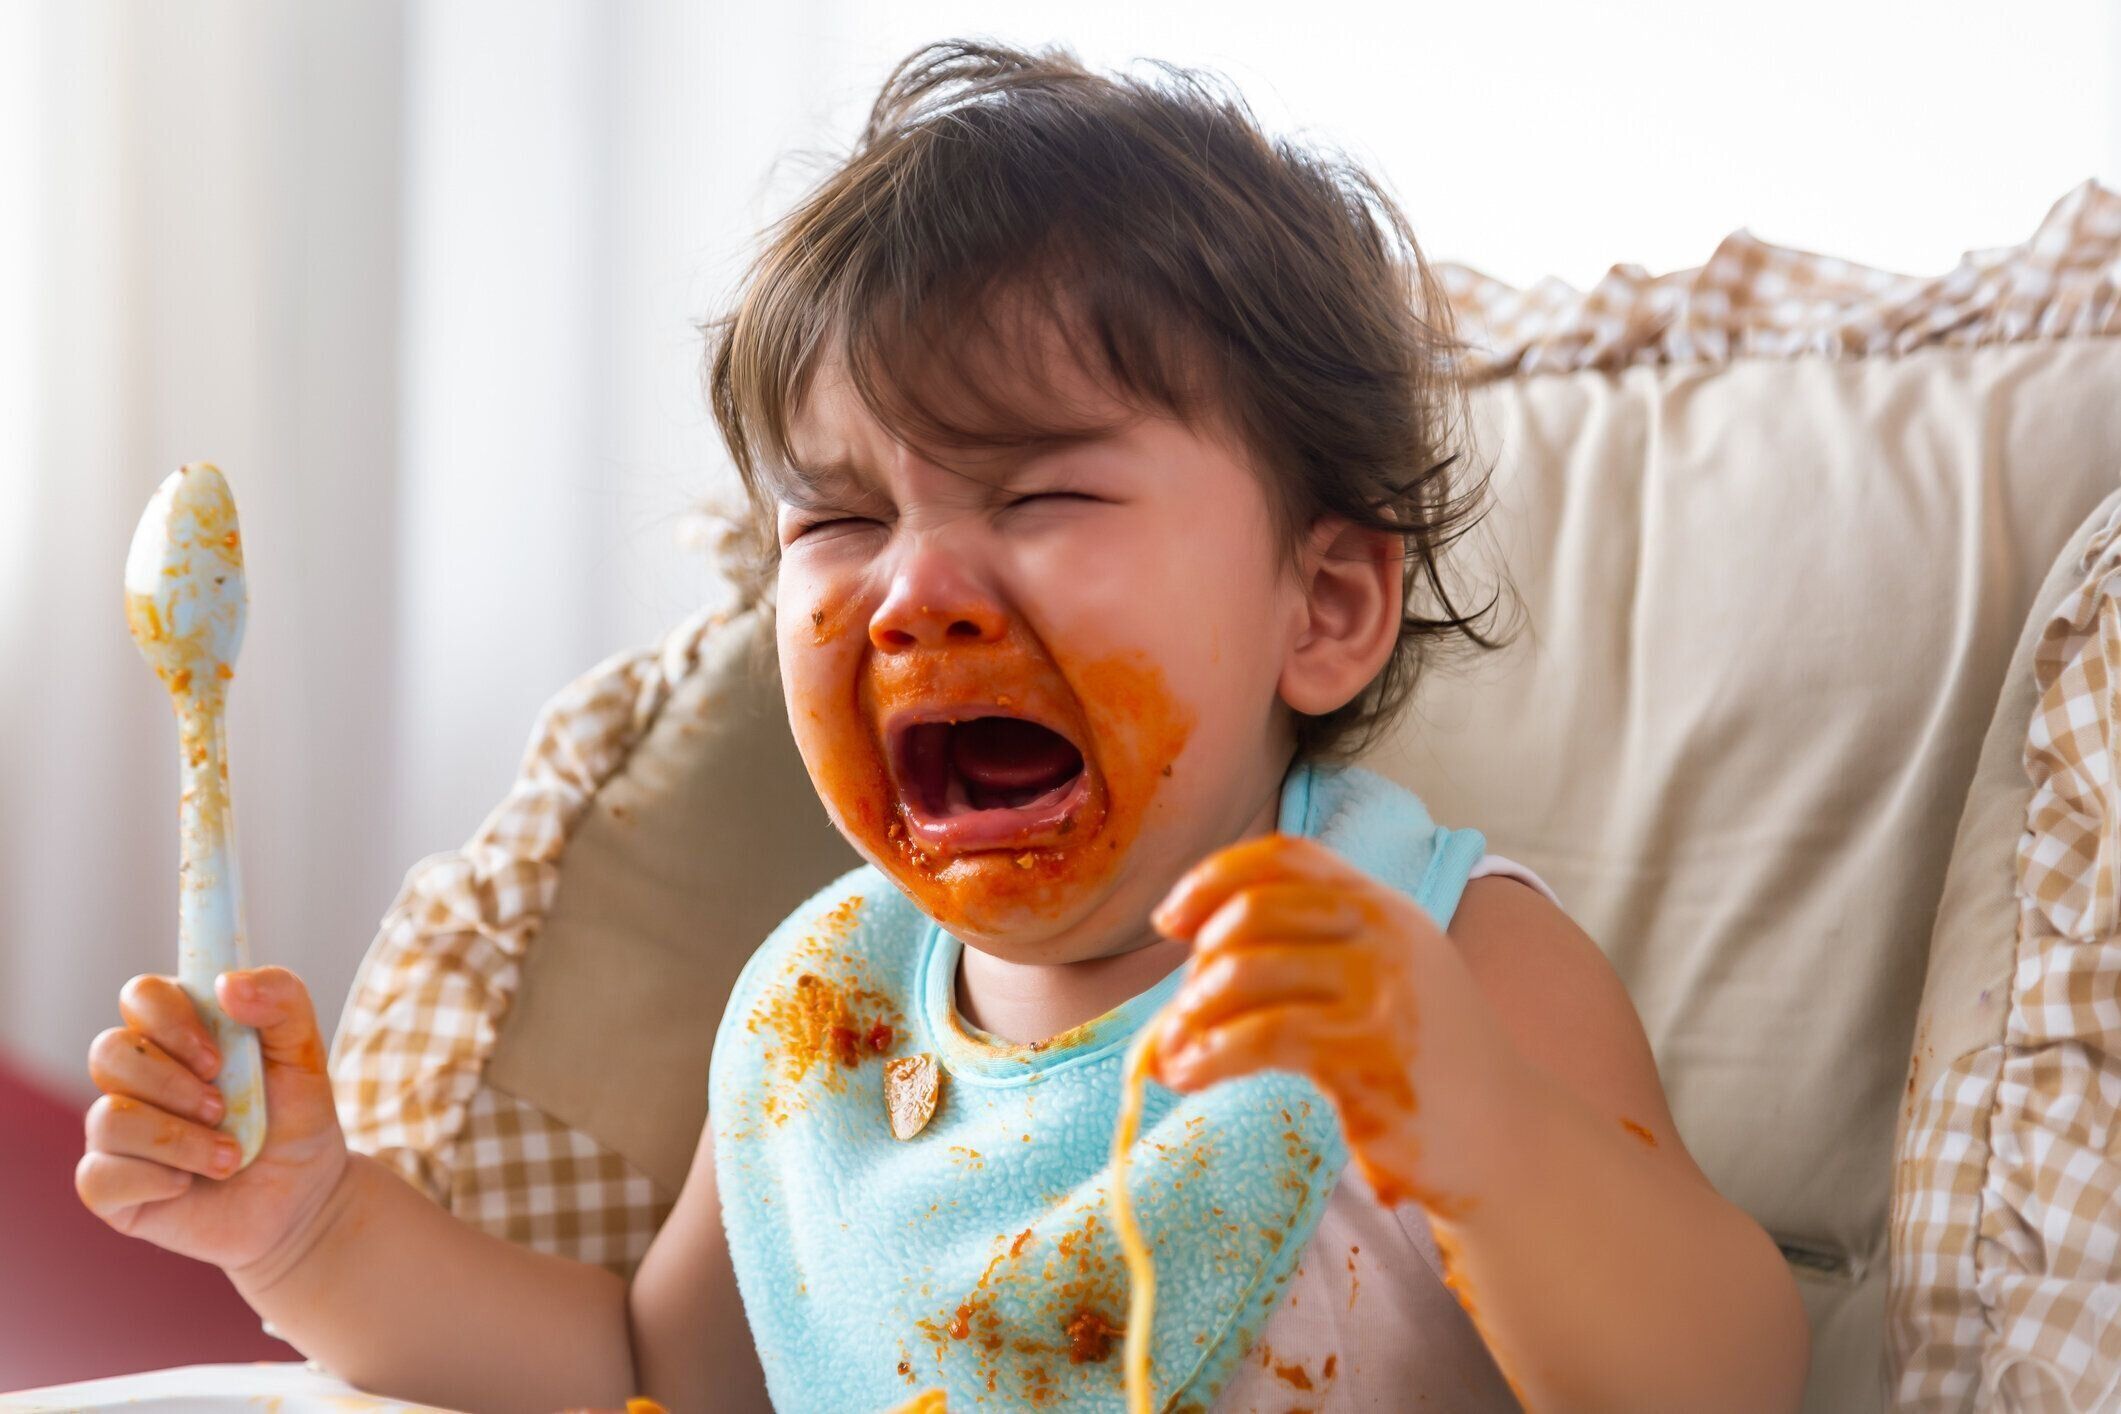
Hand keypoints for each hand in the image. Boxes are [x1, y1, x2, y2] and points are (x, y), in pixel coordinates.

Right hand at [77, 967, 351, 1278]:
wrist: (305, 1198)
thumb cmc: (296, 1117)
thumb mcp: (305, 1053)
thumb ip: (282, 999)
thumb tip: (226, 983)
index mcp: (176, 1033)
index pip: (141, 995)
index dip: (171, 1019)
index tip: (219, 1057)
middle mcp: (136, 1077)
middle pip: (108, 1051)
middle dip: (173, 1084)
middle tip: (222, 1108)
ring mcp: (118, 1132)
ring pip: (107, 1117)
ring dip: (177, 1139)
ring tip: (228, 1155)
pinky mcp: (111, 1187)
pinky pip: (98, 1176)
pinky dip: (154, 1180)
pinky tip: (188, 1184)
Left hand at [1148, 834, 1515, 1212]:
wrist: (1507, 1137)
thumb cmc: (1420, 1060)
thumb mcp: (1378, 980)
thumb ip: (1302, 958)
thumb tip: (1181, 986)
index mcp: (1384, 906)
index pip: (1285, 855)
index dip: (1213, 878)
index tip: (1168, 921)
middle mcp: (1386, 935)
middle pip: (1253, 912)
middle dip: (1198, 964)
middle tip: (1184, 1014)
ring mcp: (1381, 993)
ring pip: (1244, 975)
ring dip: (1188, 1016)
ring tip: (1172, 1055)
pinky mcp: (1370, 1057)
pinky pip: (1259, 1038)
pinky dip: (1207, 1056)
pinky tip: (1189, 1076)